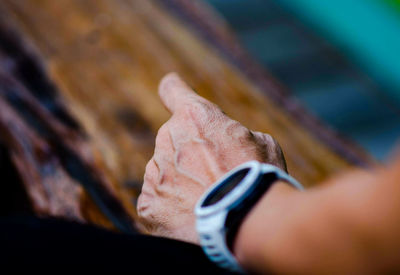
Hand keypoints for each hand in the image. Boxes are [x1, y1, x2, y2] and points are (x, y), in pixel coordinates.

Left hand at [137, 72, 285, 242]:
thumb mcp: (262, 144)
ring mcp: (154, 172)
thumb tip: (230, 144)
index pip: (173, 91)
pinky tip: (194, 216)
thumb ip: (236, 135)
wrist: (246, 223)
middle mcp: (167, 138)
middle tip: (216, 177)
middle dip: (190, 154)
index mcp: (195, 117)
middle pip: (175, 141)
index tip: (170, 88)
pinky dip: (173, 207)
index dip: (173, 90)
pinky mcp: (148, 204)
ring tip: (209, 201)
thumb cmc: (258, 178)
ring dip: (182, 182)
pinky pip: (159, 200)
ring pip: (165, 172)